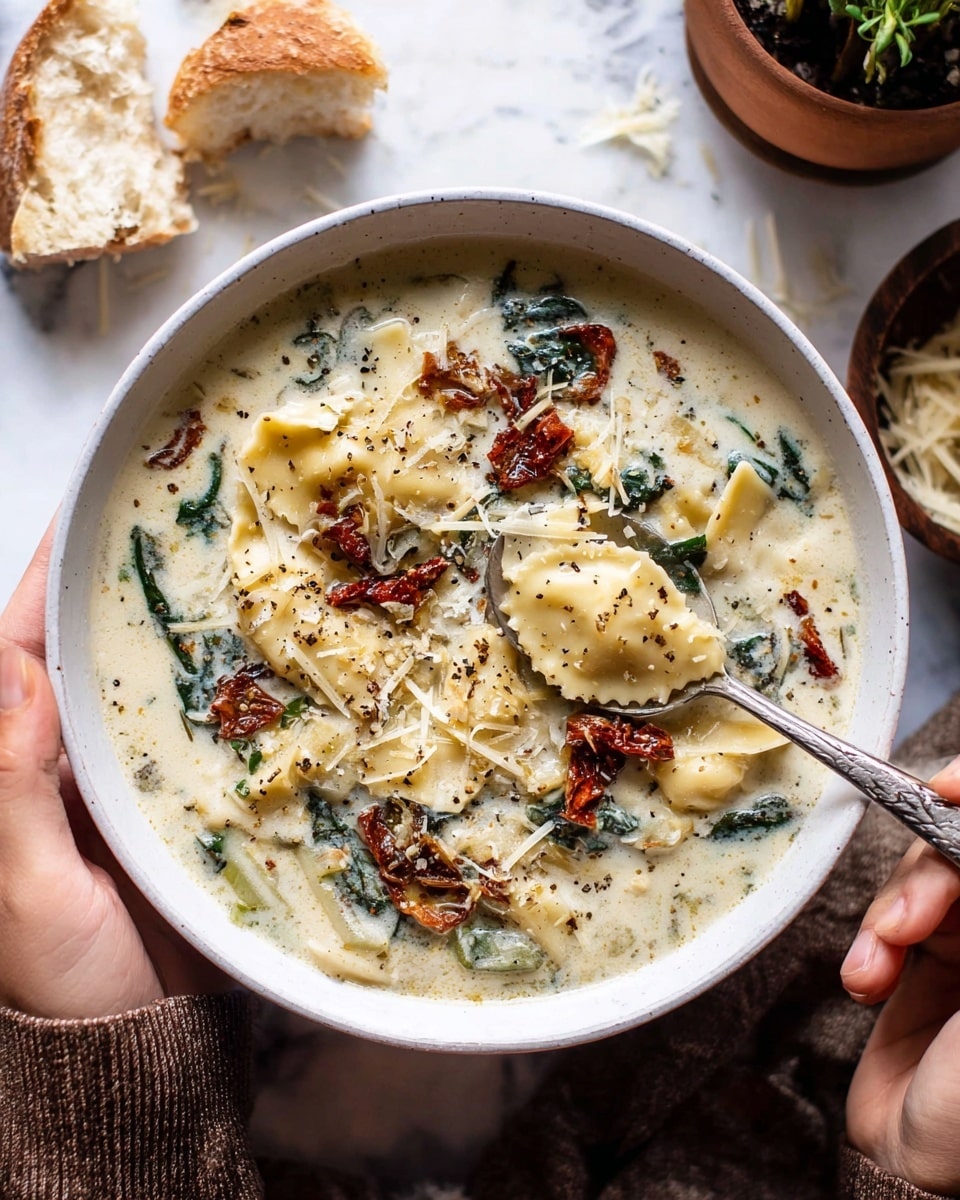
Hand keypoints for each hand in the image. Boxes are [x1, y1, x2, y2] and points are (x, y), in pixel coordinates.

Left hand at [0, 527, 224, 1018]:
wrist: (146, 1057)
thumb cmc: (67, 987)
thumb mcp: (24, 894)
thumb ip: (11, 792)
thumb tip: (15, 677)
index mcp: (21, 767)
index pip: (26, 652)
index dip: (54, 580)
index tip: (92, 510)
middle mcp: (77, 763)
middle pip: (101, 655)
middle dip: (131, 588)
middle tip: (185, 520)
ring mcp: (140, 783)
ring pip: (164, 690)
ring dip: (194, 634)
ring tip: (243, 571)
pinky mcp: (195, 808)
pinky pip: (218, 739)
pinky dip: (242, 699)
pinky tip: (280, 663)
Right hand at [842, 759, 959, 1194]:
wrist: (926, 1172)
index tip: (944, 789)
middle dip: (928, 872)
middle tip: (909, 917)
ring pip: (924, 875)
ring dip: (892, 912)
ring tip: (880, 962)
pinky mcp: (929, 959)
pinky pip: (891, 916)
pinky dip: (870, 941)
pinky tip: (868, 979)